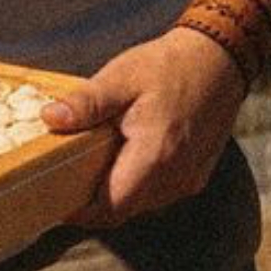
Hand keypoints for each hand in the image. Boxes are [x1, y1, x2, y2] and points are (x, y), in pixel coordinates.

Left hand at [40, 28, 247, 230]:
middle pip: (124, 210)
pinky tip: (125, 159)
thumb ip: (87, 103)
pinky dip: (138, 185)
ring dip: (117, 194)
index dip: (80, 212)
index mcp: (155, 156)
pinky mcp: (197, 174)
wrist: (220, 59)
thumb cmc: (170, 65)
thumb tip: (50, 119)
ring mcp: (190, 179)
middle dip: (94, 203)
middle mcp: (176, 177)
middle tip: (64, 182)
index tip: (55, 201)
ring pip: (142, 204)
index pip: (111, 208)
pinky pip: (160, 193)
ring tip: (92, 168)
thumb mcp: (122, 77)